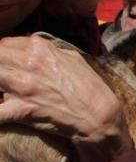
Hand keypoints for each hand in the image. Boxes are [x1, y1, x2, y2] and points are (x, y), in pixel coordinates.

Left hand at [0, 36, 131, 161]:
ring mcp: (22, 86)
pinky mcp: (20, 109)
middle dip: (0, 67)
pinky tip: (4, 111)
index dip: (4, 56)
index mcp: (40, 48)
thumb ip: (49, 52)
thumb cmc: (89, 89)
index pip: (5, 44)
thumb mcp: (72, 59)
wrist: (100, 116)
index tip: (9, 66)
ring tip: (6, 94)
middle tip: (7, 79)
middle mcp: (28, 62)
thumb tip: (33, 49)